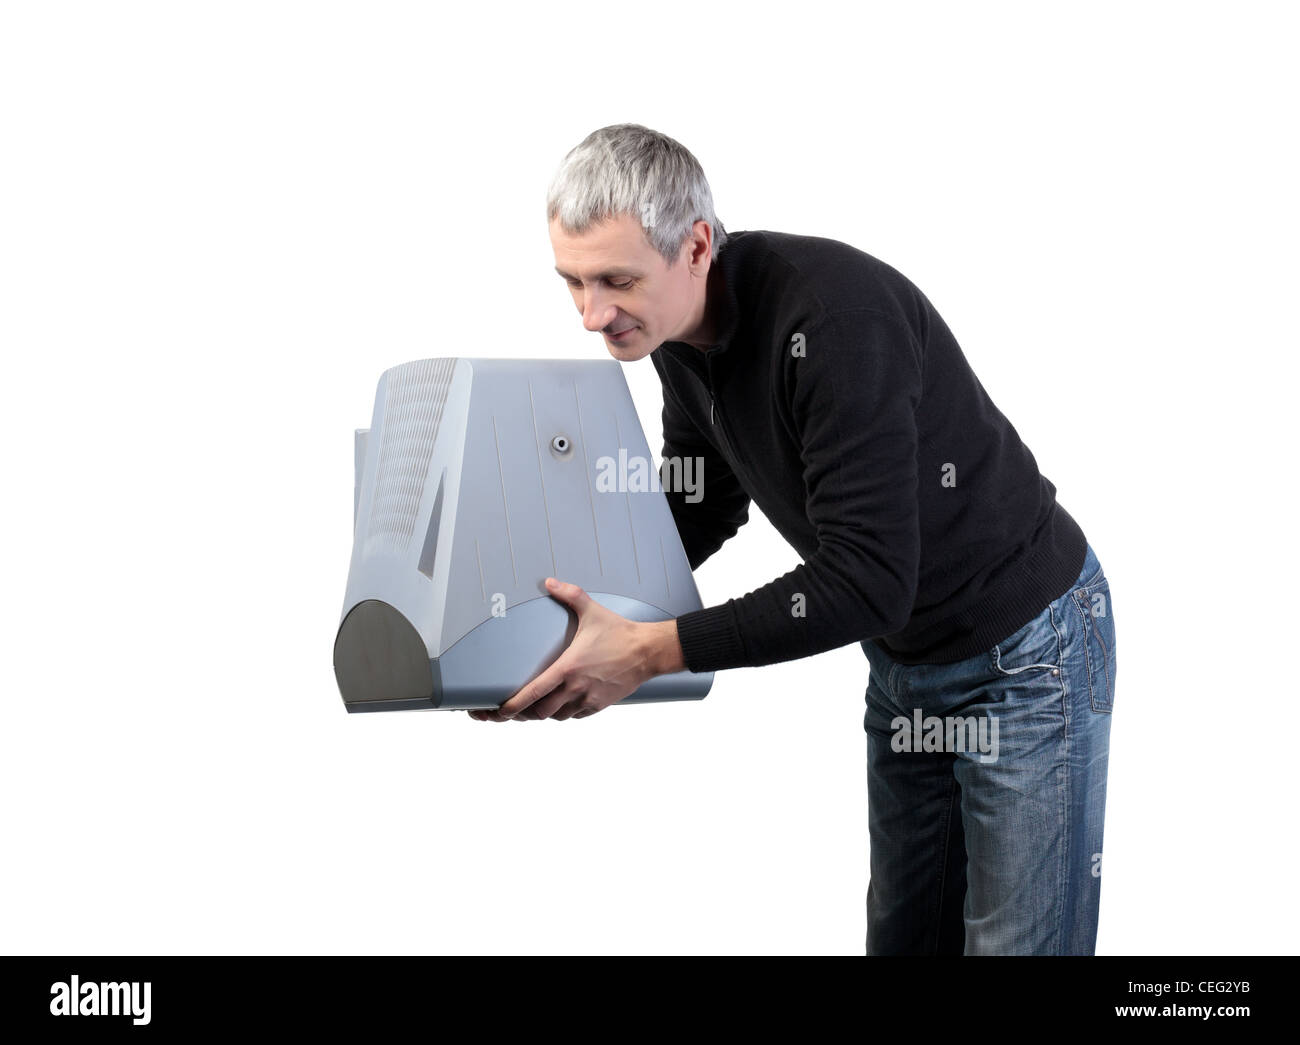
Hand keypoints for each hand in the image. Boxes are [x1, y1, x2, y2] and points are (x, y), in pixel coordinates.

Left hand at [466, 577, 683, 721]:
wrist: (649, 651)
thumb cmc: (620, 632)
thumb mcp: (592, 611)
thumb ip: (569, 595)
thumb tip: (550, 582)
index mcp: (567, 668)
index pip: (532, 694)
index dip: (512, 706)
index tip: (498, 711)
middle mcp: (575, 688)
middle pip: (540, 712)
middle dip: (526, 712)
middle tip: (516, 708)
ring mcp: (588, 699)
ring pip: (557, 717)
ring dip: (546, 713)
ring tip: (538, 705)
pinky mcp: (600, 705)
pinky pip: (576, 716)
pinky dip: (566, 713)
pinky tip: (563, 704)